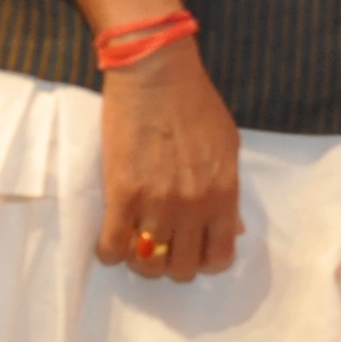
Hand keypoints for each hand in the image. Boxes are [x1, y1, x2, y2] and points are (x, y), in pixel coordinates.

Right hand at [97, 39, 241, 280]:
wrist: (156, 74)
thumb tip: (231, 228)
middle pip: (181, 267)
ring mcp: (156, 203)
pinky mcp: (121, 194)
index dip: (205, 259)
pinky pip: (112, 246)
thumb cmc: (195, 103)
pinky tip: (110, 240)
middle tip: (161, 244)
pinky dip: (109, 250)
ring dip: (139, 257)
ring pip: (146, 262)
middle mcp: (193, 206)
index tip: (193, 248)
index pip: (219, 256)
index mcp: (223, 194)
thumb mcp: (228, 146)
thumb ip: (229, 191)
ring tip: (134, 241)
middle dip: (171, 262)